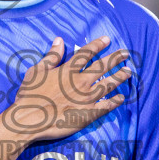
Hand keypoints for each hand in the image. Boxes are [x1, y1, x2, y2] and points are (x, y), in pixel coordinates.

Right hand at [0, 36, 132, 159]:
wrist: (30, 119)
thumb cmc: (30, 95)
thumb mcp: (36, 71)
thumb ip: (51, 56)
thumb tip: (59, 40)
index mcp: (68, 70)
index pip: (86, 53)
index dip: (98, 45)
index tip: (107, 39)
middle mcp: (80, 81)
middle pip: (102, 66)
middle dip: (115, 58)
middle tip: (125, 53)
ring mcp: (86, 98)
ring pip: (108, 84)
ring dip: (119, 77)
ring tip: (128, 72)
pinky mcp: (88, 113)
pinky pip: (106, 105)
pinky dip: (115, 101)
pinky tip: (121, 98)